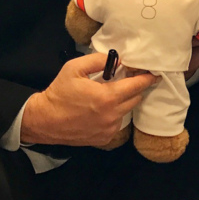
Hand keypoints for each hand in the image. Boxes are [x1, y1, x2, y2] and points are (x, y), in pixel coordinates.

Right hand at [21, 52, 157, 146]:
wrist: (44, 120)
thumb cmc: (59, 92)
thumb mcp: (74, 68)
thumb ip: (98, 60)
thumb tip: (117, 61)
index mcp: (107, 97)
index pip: (136, 86)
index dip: (147, 79)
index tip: (154, 74)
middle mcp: (112, 115)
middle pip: (135, 99)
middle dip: (134, 89)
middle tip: (126, 80)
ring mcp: (109, 129)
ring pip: (126, 112)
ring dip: (122, 102)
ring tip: (108, 96)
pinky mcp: (104, 139)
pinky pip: (116, 124)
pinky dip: (113, 115)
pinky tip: (100, 110)